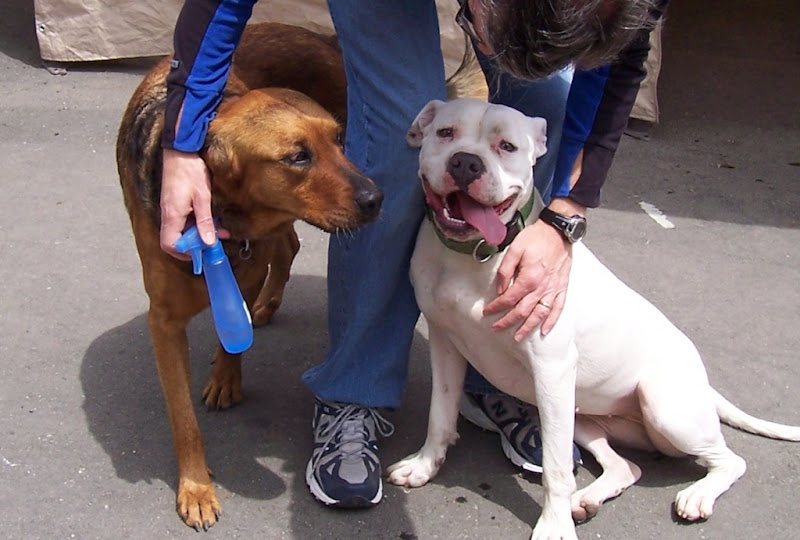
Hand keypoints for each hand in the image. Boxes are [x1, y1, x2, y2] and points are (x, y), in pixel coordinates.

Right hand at [160, 149, 216, 258]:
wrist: (181, 150)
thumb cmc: (190, 170)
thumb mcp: (202, 197)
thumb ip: (205, 221)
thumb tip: (208, 243)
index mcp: (171, 215)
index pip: (170, 244)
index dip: (185, 253)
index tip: (202, 252)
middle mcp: (168, 215)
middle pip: (176, 241)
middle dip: (196, 245)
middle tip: (215, 243)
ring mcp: (171, 209)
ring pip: (182, 231)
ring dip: (199, 234)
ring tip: (219, 230)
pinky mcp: (175, 204)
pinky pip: (184, 221)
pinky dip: (198, 224)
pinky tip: (212, 220)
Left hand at [483, 220, 571, 339]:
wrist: (559, 231)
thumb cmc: (536, 238)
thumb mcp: (515, 249)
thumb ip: (505, 271)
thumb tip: (500, 289)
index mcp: (528, 278)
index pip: (509, 299)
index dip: (496, 307)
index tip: (487, 311)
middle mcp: (542, 287)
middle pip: (522, 311)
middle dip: (508, 322)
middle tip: (496, 328)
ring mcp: (553, 289)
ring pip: (539, 314)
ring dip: (528, 327)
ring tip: (518, 336)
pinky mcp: (562, 288)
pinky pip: (557, 309)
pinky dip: (551, 321)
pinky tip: (545, 331)